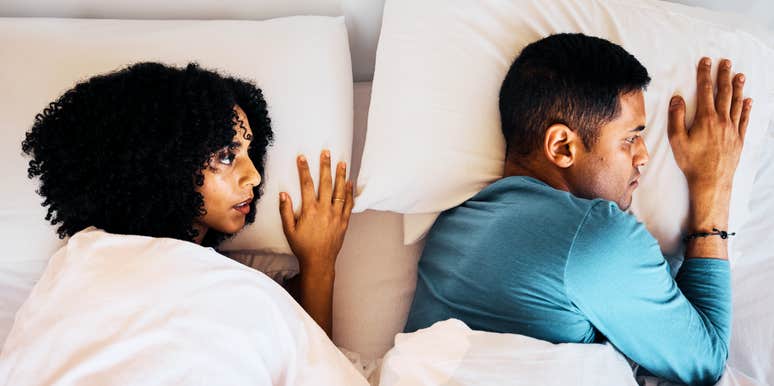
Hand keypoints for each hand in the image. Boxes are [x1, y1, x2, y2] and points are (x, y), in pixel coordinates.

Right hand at [279, 150, 353, 272]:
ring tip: (342, 162)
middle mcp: (324, 210)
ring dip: (341, 175)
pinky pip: (348, 204)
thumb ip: (285, 211)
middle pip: (325, 183)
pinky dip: (350, 192)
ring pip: (340, 191)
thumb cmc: (303, 246)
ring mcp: (336, 215)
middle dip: (325, 166)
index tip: (302, 158)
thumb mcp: (289, 230)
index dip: (304, 169)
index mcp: (310, 211)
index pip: (306, 185)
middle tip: (326, 152)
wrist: (319, 261)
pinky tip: (350, 182)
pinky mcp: (344, 222)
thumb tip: (283, 194)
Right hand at [667, 57, 751, 191]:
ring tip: (739, 75)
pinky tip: (748, 100)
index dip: (705, 74)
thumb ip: (676, 117)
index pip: (705, 90)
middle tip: (726, 62)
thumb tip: (677, 99)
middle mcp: (722, 120)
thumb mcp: (676, 140)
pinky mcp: (738, 139)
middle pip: (724, 93)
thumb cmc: (691, 161)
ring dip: (738, 88)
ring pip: (736, 103)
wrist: (711, 180)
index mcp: (705, 118)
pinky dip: (746, 108)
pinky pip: (744, 119)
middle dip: (724, 75)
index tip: (706, 61)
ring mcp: (732, 129)